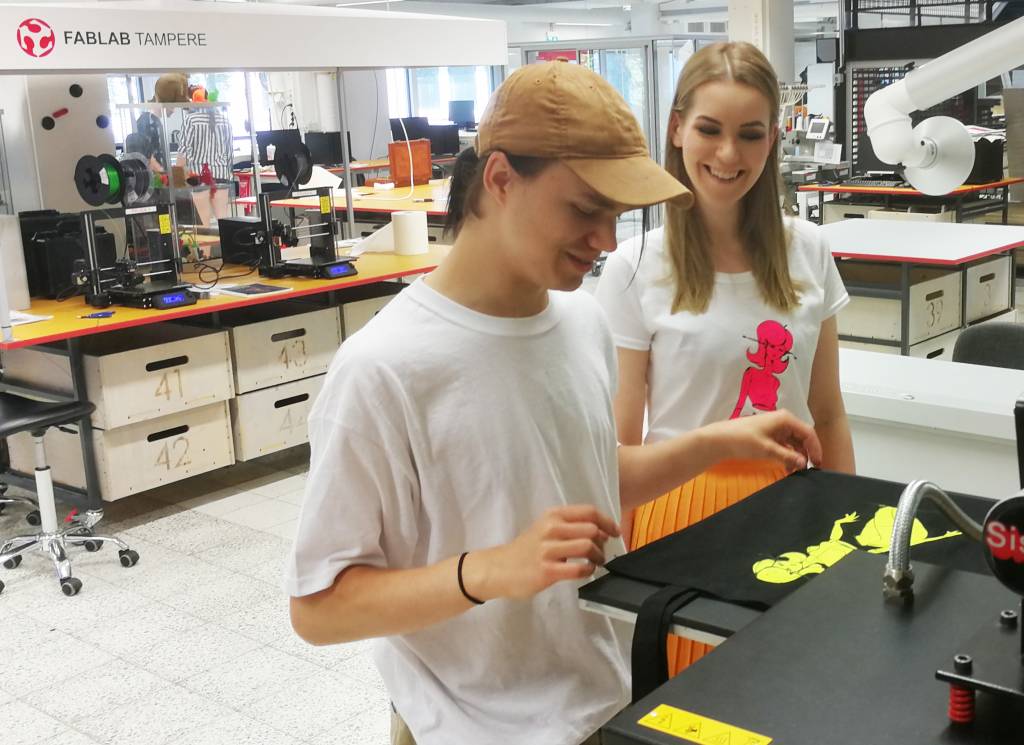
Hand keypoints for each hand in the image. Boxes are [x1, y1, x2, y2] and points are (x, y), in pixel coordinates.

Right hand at [466, 505, 620, 601]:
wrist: (499, 569)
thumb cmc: (526, 550)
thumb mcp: (545, 528)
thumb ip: (569, 526)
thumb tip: (601, 531)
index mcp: (552, 515)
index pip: (589, 512)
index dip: (607, 521)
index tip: (615, 532)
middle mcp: (551, 528)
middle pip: (592, 528)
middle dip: (603, 541)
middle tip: (601, 551)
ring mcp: (548, 550)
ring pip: (587, 546)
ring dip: (598, 556)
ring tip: (595, 562)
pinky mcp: (547, 570)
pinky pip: (578, 569)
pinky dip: (588, 570)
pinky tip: (585, 571)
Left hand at [706, 410, 822, 470]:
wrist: (720, 439)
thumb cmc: (743, 440)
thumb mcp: (767, 450)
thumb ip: (787, 456)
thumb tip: (804, 464)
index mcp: (785, 419)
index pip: (808, 433)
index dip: (815, 448)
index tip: (817, 464)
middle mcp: (783, 421)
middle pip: (802, 438)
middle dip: (806, 453)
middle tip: (808, 470)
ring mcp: (776, 428)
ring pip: (794, 443)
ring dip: (797, 456)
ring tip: (796, 472)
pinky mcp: (769, 436)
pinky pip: (785, 445)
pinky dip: (788, 456)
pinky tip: (787, 468)